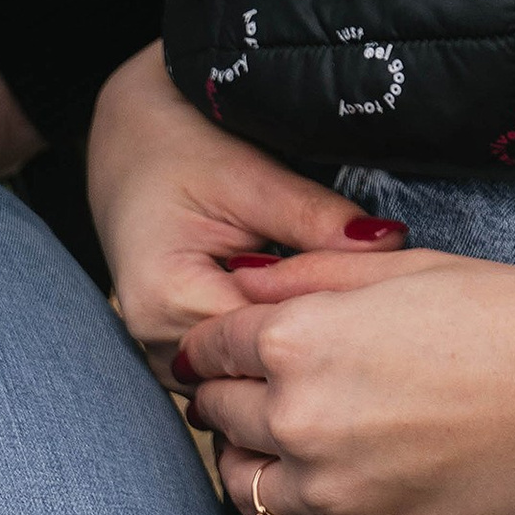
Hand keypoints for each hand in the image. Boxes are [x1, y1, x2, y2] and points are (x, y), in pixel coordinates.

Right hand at [86, 44, 407, 379]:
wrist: (128, 141)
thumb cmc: (176, 145)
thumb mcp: (248, 174)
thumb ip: (314, 216)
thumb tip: (387, 242)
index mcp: (167, 299)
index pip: (267, 339)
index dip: (327, 320)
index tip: (381, 297)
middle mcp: (158, 340)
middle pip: (257, 367)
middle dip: (316, 341)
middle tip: (377, 306)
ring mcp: (163, 350)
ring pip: (248, 374)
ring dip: (294, 347)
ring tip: (346, 309)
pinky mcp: (178, 346)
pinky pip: (234, 364)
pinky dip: (272, 344)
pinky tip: (309, 317)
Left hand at [170, 248, 514, 514]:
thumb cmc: (506, 316)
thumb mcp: (405, 268)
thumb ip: (309, 272)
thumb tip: (245, 278)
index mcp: (300, 340)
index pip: (214, 346)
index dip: (213, 344)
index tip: (214, 352)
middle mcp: (299, 419)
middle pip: (221, 415)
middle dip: (227, 398)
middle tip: (243, 392)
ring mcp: (332, 491)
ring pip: (246, 487)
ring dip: (251, 462)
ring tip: (274, 447)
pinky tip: (317, 494)